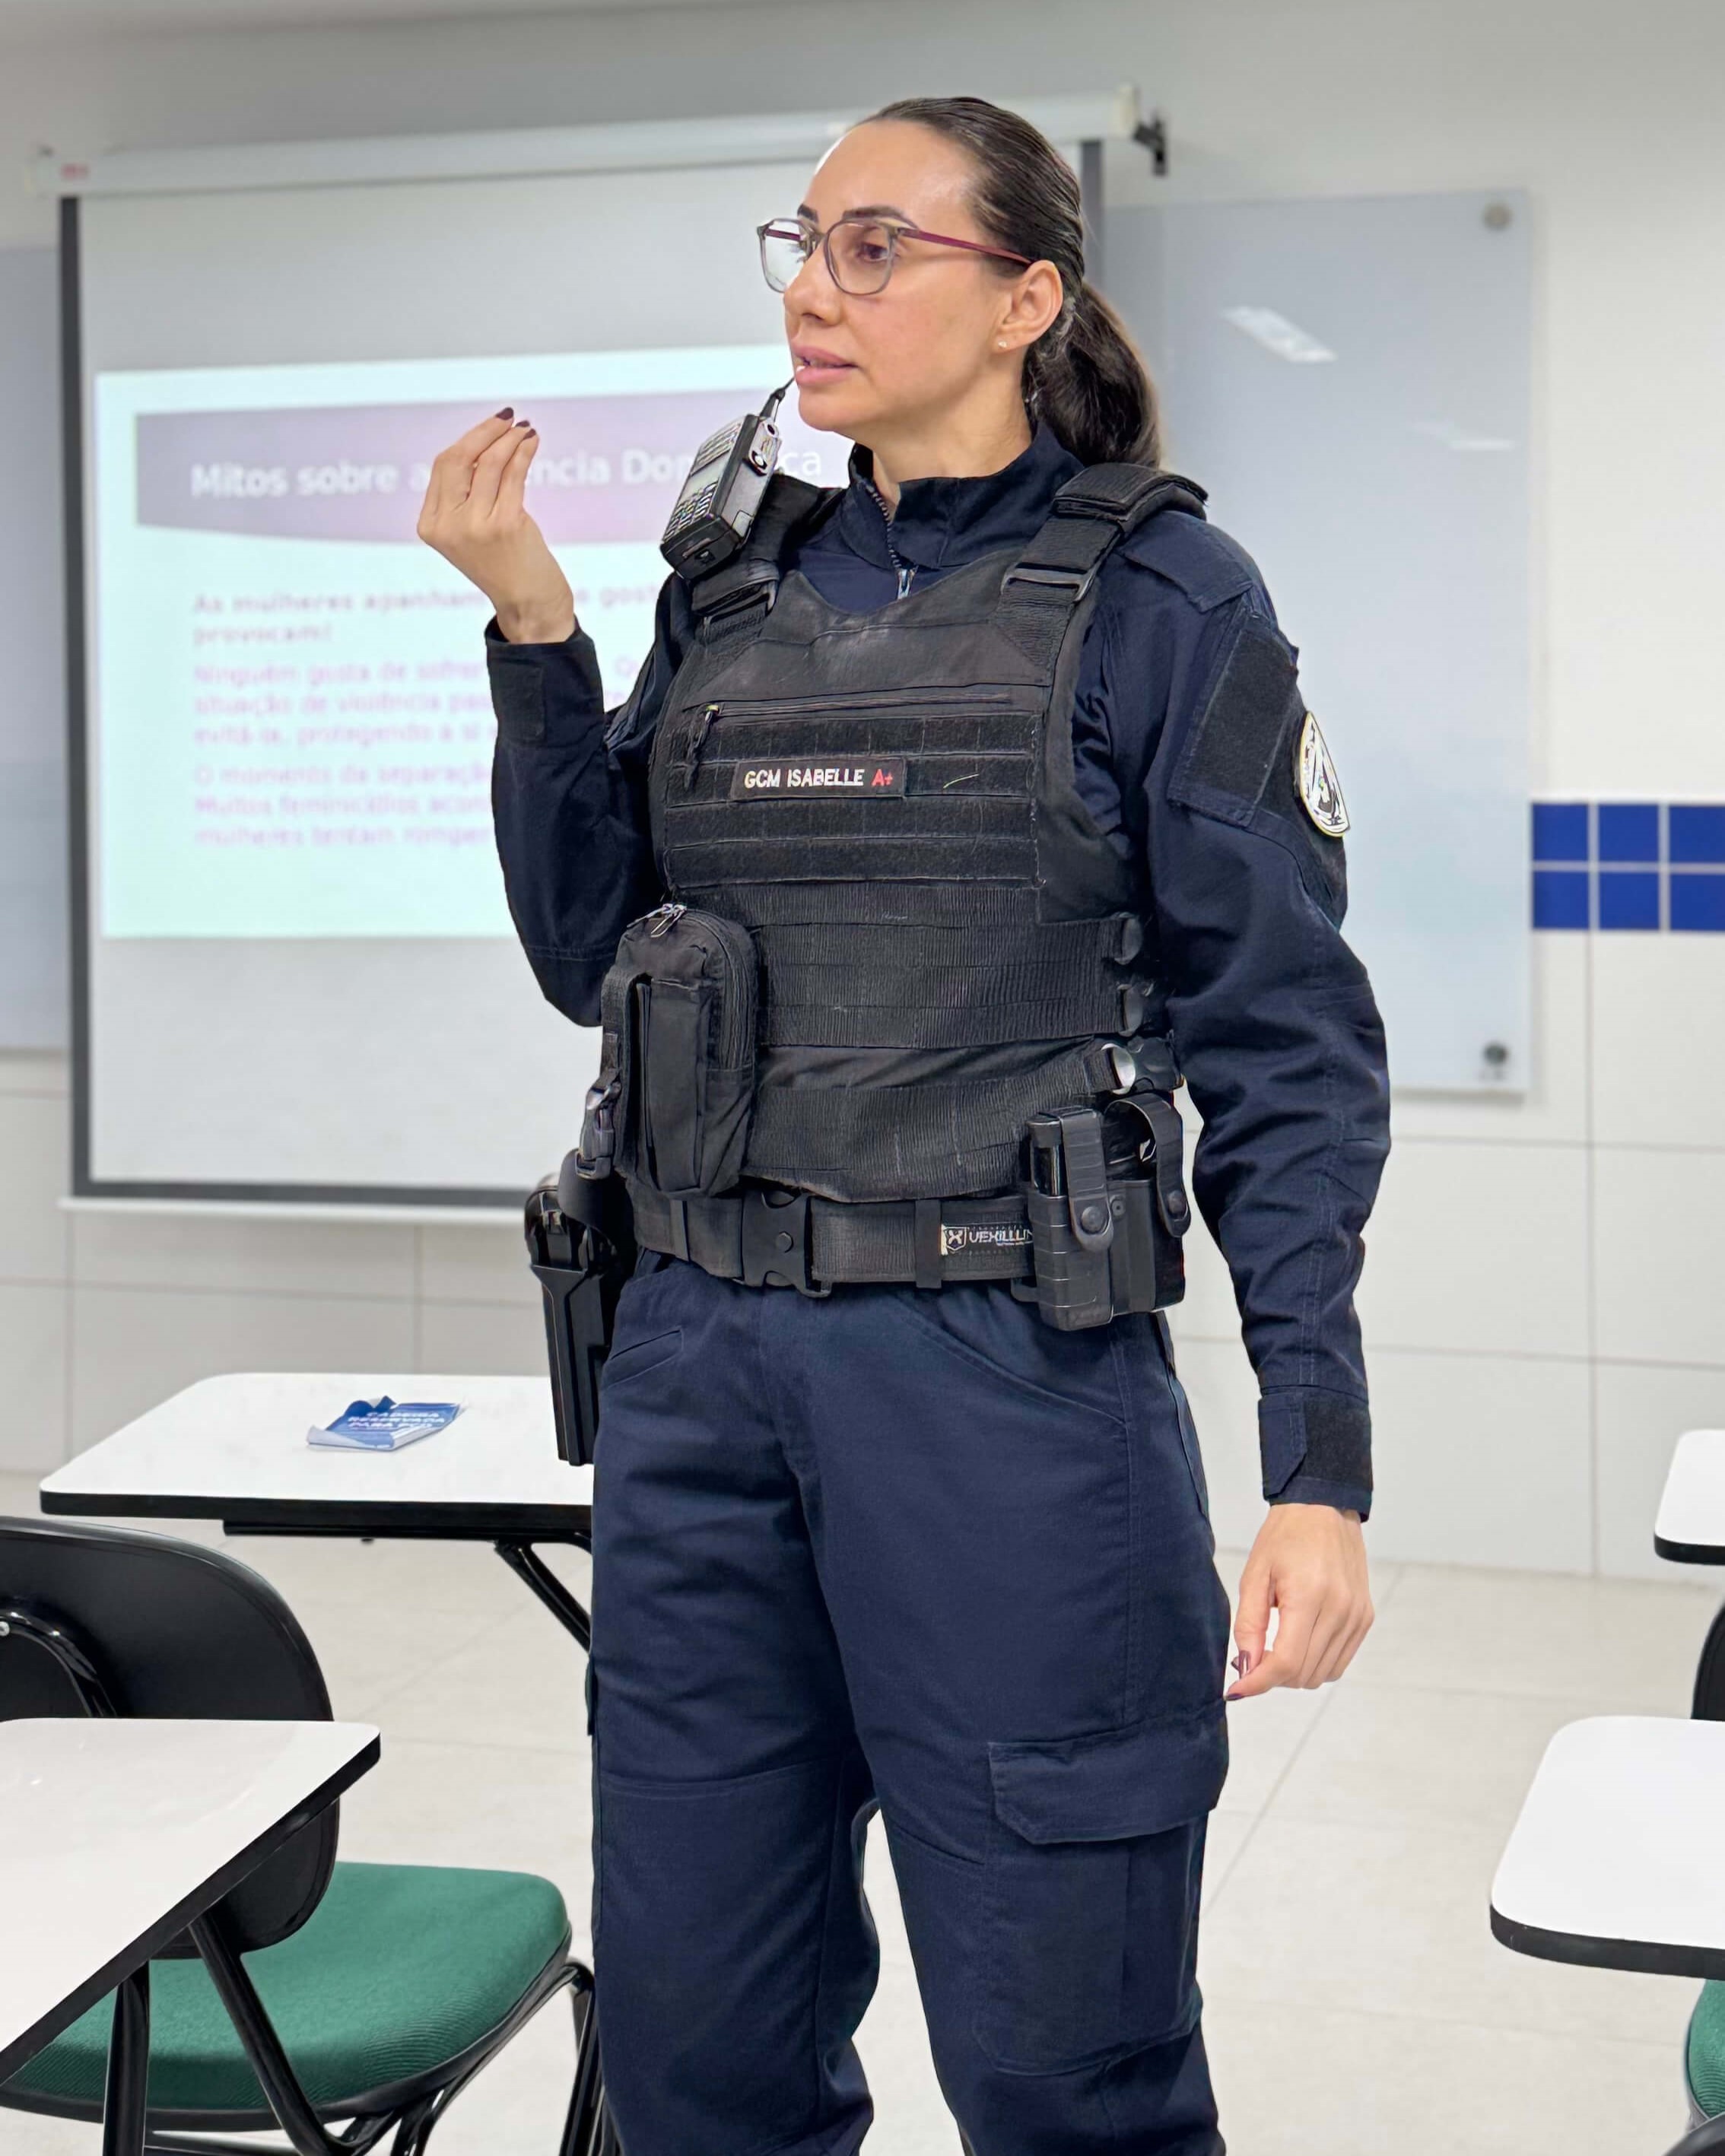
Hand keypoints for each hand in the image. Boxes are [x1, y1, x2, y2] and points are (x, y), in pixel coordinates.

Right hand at [416, 409, 575, 643]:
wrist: (528, 606)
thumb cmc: (506, 566)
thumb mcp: (472, 531)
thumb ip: (466, 496)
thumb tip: (485, 442)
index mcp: (431, 525)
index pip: (443, 466)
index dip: (467, 440)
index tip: (490, 426)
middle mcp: (447, 525)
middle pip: (458, 458)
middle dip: (485, 432)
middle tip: (508, 419)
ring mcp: (474, 526)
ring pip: (489, 463)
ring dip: (509, 440)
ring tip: (526, 431)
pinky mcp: (504, 525)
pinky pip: (513, 474)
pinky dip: (523, 452)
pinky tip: (532, 442)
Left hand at [1226, 1503, 1372, 1698]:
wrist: (1324, 1509)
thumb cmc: (1285, 1537)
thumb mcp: (1255, 1575)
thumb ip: (1249, 1625)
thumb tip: (1245, 1668)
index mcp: (1309, 1596)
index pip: (1286, 1662)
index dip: (1258, 1682)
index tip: (1235, 1690)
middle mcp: (1340, 1610)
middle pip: (1304, 1673)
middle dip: (1272, 1676)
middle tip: (1254, 1656)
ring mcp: (1357, 1617)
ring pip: (1323, 1674)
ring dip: (1294, 1672)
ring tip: (1277, 1645)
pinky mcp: (1365, 1618)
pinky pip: (1339, 1661)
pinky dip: (1316, 1663)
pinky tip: (1300, 1641)